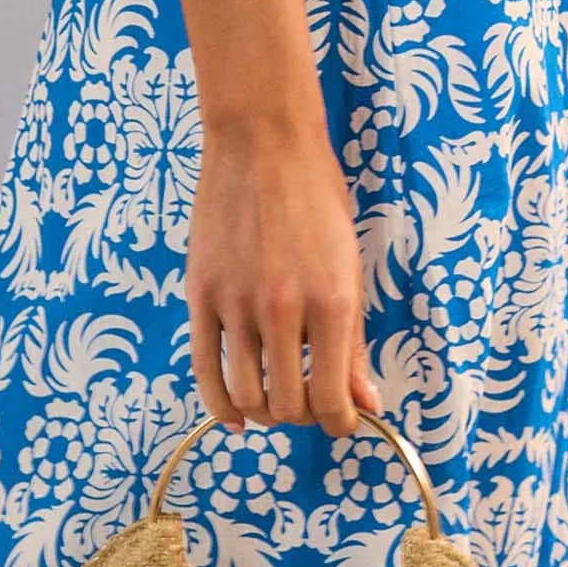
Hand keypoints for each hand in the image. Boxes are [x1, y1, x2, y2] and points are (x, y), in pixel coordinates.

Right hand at [185, 121, 382, 437]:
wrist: (263, 142)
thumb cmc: (316, 201)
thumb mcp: (349, 270)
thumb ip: (354, 344)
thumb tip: (366, 405)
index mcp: (331, 303)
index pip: (330, 399)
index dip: (339, 424)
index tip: (342, 420)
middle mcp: (282, 309)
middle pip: (287, 407)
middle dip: (302, 417)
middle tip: (308, 402)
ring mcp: (236, 304)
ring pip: (246, 397)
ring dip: (264, 413)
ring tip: (275, 403)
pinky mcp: (201, 296)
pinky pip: (205, 371)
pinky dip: (221, 406)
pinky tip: (236, 418)